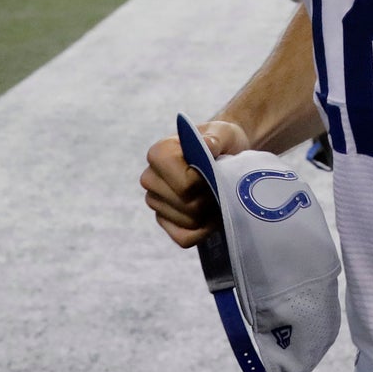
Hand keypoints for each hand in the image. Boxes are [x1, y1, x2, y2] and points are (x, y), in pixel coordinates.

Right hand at [141, 119, 249, 247]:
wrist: (222, 152)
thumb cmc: (220, 140)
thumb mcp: (222, 133)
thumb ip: (215, 139)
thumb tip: (208, 146)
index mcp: (158, 154)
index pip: (185, 185)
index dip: (207, 181)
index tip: (216, 169)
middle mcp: (150, 178)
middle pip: (188, 206)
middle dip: (210, 198)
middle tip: (222, 184)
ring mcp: (155, 201)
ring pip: (188, 222)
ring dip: (209, 212)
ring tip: (219, 194)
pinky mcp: (163, 220)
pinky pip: (184, 238)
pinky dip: (202, 231)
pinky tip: (212, 215)